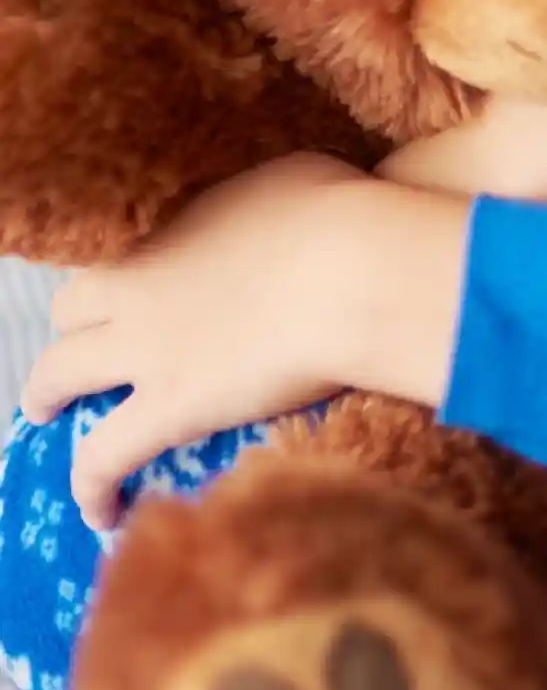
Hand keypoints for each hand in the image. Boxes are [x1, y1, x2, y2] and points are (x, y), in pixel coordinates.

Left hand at [18, 154, 466, 529]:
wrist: (356, 270)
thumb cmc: (346, 214)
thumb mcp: (301, 178)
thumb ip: (270, 200)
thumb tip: (278, 209)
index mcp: (183, 227)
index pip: (140, 250)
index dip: (144, 273)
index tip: (165, 289)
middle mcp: (146, 283)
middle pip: (75, 305)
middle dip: (77, 325)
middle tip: (90, 346)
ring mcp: (148, 347)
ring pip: (58, 373)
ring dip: (47, 393)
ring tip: (48, 413)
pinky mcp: (166, 408)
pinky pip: (101, 457)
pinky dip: (91, 486)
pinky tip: (101, 511)